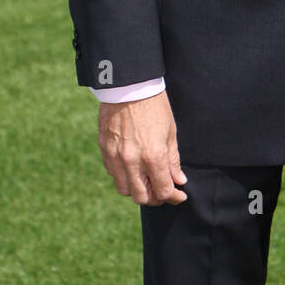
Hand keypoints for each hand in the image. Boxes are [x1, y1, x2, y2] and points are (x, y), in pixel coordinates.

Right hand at [98, 91, 187, 205]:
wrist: (130, 86)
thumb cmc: (155, 106)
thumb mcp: (171, 132)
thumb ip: (173, 160)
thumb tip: (178, 180)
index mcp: (153, 156)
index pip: (163, 190)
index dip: (173, 197)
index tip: (179, 195)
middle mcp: (132, 161)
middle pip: (141, 197)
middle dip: (155, 198)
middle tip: (163, 191)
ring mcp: (115, 156)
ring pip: (124, 189)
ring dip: (137, 189)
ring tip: (148, 180)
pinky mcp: (104, 149)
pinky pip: (113, 173)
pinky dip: (124, 176)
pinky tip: (133, 167)